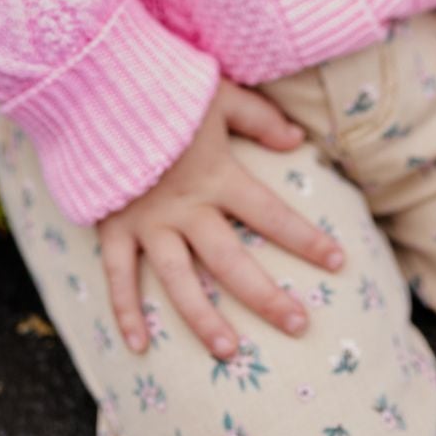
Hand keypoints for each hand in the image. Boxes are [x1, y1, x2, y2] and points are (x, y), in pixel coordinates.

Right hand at [97, 77, 345, 361]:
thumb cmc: (163, 86)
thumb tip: (297, 140)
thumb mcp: (218, 93)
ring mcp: (147, 222)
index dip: (306, 238)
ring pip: (179, 281)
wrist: (96, 83)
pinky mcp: (113, 226)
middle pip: (232, 262)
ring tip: (229, 353)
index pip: (271, 214)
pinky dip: (125, 312)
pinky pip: (118, 277)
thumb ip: (259, 117)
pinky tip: (139, 348)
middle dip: (267, 296)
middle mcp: (185, 208)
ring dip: (203, 319)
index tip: (338, 261)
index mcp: (217, 175)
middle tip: (299, 325)